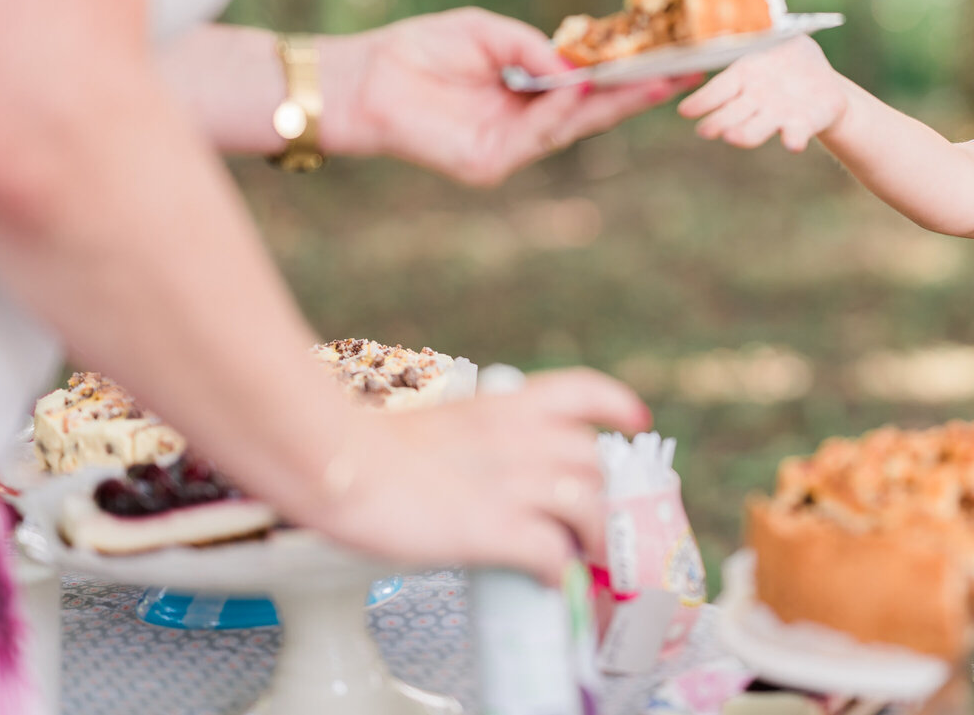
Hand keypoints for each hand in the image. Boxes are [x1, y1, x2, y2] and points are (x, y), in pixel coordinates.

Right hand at [309, 368, 650, 583]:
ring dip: (594, 536)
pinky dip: (562, 572)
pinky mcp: (496, 527)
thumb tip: (489, 471)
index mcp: (504, 405)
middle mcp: (519, 437)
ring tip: (589, 559)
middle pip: (591, 460)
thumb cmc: (369, 449)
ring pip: (587, 505)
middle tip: (592, 521)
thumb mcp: (440, 425)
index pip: (580, 390)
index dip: (615, 404)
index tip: (636, 420)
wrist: (337, 462)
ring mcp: (512, 481)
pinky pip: (554, 553)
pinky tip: (554, 582)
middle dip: (600, 493)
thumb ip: (477, 441)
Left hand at [334, 8, 700, 185]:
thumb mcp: (486, 33)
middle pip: (592, 113)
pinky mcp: (487, 164)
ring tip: (647, 80)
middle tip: (682, 77)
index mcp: (527, 92)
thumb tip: (575, 65)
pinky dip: (560, 115)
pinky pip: (535, 138)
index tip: (668, 59)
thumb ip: (532, 47)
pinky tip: (580, 92)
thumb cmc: (418, 51)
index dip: (626, 76)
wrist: (362, 79)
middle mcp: (524, 124)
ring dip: (609, 105)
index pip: (587, 88)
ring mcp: (509, 148)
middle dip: (637, 96)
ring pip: (571, 129)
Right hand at [677, 36, 846, 150]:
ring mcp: (779, 115)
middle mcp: (756, 101)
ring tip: (734, 138)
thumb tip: (745, 9)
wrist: (823, 86)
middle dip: (720, 121)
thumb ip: (762, 32)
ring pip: (758, 127)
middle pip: (734, 113)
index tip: (686, 111)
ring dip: (747, 133)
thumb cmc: (790, 57)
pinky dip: (794, 138)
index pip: (719, 89)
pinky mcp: (803, 124)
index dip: (703, 100)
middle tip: (705, 130)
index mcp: (744, 78)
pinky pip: (797, 132)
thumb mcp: (776, 37)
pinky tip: (792, 143)